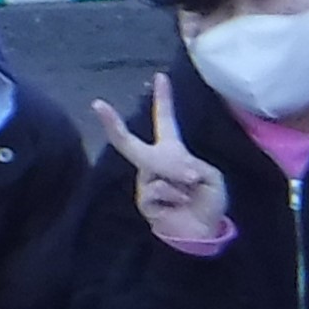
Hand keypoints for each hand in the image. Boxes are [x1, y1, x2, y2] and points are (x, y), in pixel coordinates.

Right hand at [91, 73, 231, 249]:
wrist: (204, 232)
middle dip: (112, 125)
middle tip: (98, 105)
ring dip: (179, 177)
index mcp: (173, 151)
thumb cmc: (209, 201)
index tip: (160, 76)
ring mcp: (146, 182)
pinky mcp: (144, 201)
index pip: (166, 120)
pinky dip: (174, 194)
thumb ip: (189, 164)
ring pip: (154, 166)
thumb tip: (166, 168)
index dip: (164, 98)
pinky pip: (156, 188)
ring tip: (189, 192)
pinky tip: (178, 205)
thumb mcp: (210, 177)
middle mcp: (154, 164)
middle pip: (128, 143)